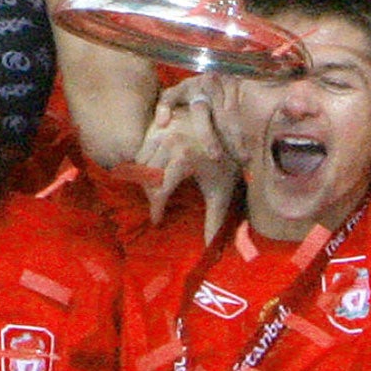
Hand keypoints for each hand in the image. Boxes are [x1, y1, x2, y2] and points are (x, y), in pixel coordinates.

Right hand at [138, 78, 239, 235]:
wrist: (232, 124)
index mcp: (182, 157)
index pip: (158, 190)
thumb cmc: (228, 160)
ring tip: (154, 190)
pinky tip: (151, 172)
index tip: (157, 221)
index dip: (155, 208)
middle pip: (145, 176)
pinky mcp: (156, 121)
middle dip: (150, 195)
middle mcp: (167, 140)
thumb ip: (214, 220)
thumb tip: (208, 248)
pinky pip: (140, 145)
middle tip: (157, 206)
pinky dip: (142, 160)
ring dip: (143, 178)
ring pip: (139, 160)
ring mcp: (160, 128)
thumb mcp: (222, 190)